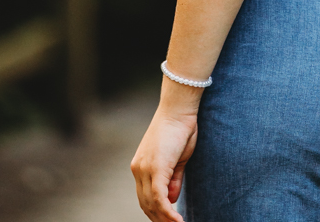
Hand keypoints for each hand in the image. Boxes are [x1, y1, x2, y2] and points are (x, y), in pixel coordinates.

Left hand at [131, 107, 197, 221]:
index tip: (168, 220)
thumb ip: (173, 179)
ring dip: (164, 219)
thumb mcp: (178, 158)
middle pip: (146, 204)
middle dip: (160, 219)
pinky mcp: (155, 168)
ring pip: (152, 204)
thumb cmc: (181, 128)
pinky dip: (168, 212)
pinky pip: (159, 198)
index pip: (145, 197)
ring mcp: (145, 168)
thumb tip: (172, 199)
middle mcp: (139, 169)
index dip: (156, 212)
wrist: (179, 109)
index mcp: (141, 166)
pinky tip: (178, 220)